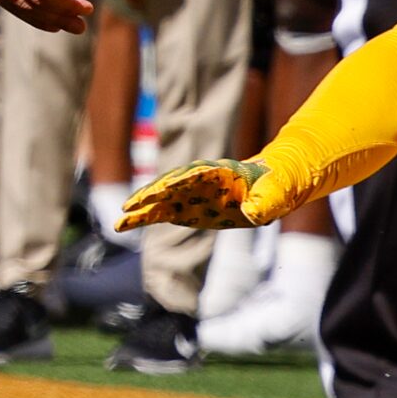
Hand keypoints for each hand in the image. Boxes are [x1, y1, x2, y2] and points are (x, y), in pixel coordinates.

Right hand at [117, 158, 271, 231]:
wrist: (269, 188)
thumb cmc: (274, 188)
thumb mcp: (275, 195)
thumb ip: (264, 203)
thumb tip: (252, 214)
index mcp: (222, 172)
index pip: (198, 173)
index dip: (182, 180)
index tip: (166, 188)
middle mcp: (199, 180)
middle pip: (172, 182)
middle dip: (153, 191)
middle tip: (133, 203)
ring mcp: (189, 193)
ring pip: (161, 197)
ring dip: (142, 205)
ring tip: (122, 217)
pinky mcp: (183, 208)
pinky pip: (159, 212)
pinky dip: (142, 217)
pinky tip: (121, 225)